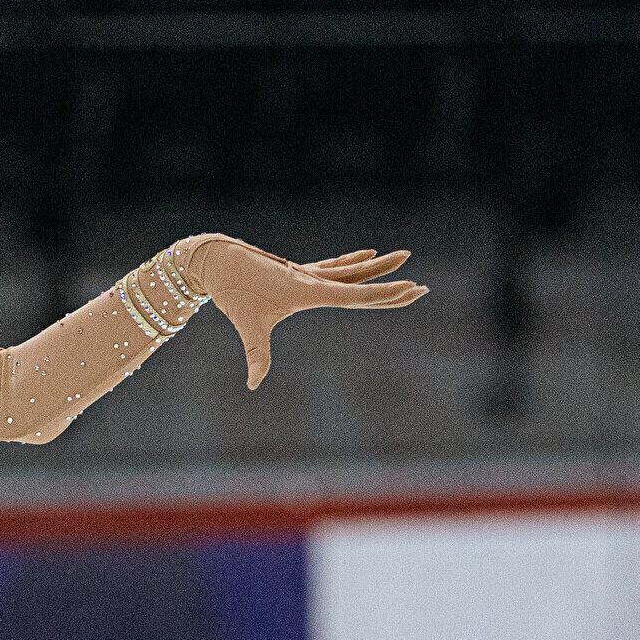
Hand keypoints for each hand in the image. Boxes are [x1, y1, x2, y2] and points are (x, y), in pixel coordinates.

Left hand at [185, 236, 424, 389]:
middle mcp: (313, 279)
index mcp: (309, 291)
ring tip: (403, 257)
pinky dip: (353, 262)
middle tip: (421, 287)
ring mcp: (307, 273)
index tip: (410, 289)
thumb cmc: (234, 293)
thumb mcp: (248, 326)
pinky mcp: (299, 271)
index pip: (355, 296)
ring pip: (351, 270)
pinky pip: (335, 266)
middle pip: (361, 283)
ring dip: (377, 267)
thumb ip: (257, 356)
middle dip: (391, 286)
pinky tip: (367, 254)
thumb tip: (253, 385)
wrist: (218, 261)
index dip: (384, 294)